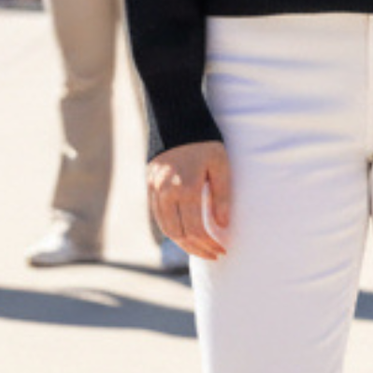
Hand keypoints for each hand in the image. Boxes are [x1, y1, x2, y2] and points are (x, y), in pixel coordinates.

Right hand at [149, 140, 230, 260]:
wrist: (177, 118)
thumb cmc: (205, 141)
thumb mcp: (221, 166)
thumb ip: (222, 197)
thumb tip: (222, 226)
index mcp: (187, 188)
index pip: (196, 230)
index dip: (209, 244)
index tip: (221, 250)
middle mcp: (167, 192)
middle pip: (179, 234)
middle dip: (197, 249)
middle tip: (212, 255)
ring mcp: (155, 188)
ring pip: (165, 227)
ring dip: (182, 243)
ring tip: (199, 248)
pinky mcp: (149, 184)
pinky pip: (157, 215)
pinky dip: (170, 228)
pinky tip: (183, 232)